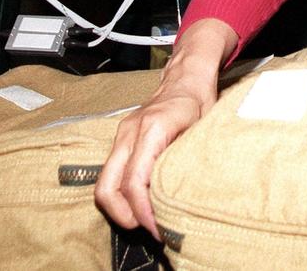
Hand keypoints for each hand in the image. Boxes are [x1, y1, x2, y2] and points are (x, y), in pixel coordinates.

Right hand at [94, 75, 212, 238]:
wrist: (185, 78)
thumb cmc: (198, 102)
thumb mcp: (202, 130)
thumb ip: (188, 160)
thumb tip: (182, 197)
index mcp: (152, 130)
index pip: (135, 181)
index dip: (143, 210)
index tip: (157, 227)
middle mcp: (130, 133)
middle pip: (107, 187)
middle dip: (124, 215)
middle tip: (148, 228)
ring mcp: (122, 136)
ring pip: (104, 183)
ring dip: (120, 207)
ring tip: (145, 219)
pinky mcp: (121, 140)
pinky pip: (111, 173)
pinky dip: (121, 192)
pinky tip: (142, 200)